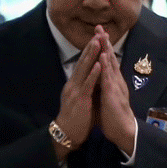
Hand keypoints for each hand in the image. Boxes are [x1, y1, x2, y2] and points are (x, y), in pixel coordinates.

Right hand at [53, 32, 102, 158]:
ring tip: (98, 42)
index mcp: (74, 84)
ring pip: (84, 70)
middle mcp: (73, 84)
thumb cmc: (77, 117)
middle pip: (82, 62)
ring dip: (91, 55)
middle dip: (90, 48)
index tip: (97, 38)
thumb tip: (93, 78)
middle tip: (98, 34)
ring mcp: (75, 91)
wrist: (67, 134)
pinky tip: (99, 64)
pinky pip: (88, 84)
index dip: (89, 51)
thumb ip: (86, 87)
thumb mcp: (81, 99)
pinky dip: (93, 73)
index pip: (82, 64)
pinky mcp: (80, 99)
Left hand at [95, 26, 135, 156]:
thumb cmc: (114, 117)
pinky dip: (106, 66)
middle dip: (105, 43)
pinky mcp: (113, 93)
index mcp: (113, 82)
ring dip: (106, 49)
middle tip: (100, 27)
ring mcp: (115, 86)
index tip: (98, 35)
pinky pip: (108, 77)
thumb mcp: (108, 98)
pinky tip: (104, 56)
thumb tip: (101, 80)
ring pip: (110, 64)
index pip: (108, 62)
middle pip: (110, 58)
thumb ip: (106, 88)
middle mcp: (116, 81)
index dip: (103, 48)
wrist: (124, 131)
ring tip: (102, 36)